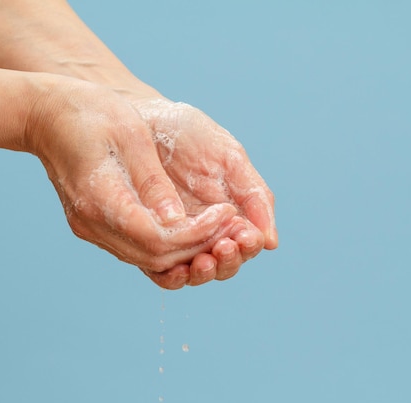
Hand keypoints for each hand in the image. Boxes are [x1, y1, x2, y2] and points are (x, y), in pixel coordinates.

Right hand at [24, 76, 238, 282]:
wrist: (49, 116)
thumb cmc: (91, 114)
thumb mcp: (129, 136)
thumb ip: (153, 183)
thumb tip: (179, 221)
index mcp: (99, 199)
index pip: (156, 238)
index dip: (197, 233)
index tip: (227, 213)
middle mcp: (92, 223)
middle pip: (154, 257)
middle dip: (198, 245)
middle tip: (229, 223)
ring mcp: (91, 228)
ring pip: (147, 259)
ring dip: (186, 249)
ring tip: (216, 227)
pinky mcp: (95, 226)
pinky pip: (136, 248)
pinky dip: (167, 244)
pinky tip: (190, 227)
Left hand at [132, 98, 277, 287]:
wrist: (139, 119)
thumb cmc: (187, 134)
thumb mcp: (228, 157)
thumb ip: (254, 196)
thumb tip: (271, 242)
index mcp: (230, 213)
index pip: (245, 244)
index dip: (247, 246)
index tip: (243, 237)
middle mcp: (204, 231)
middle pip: (223, 264)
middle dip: (227, 261)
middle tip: (222, 247)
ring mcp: (176, 237)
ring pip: (194, 272)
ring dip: (202, 272)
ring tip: (202, 260)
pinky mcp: (147, 240)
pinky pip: (159, 270)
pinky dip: (170, 276)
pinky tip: (174, 269)